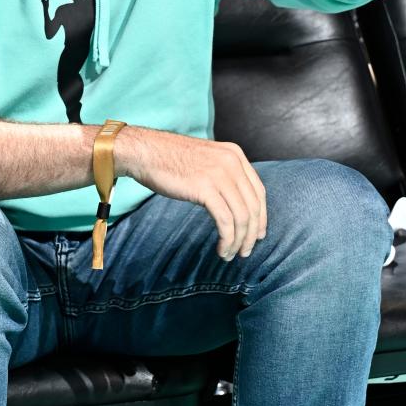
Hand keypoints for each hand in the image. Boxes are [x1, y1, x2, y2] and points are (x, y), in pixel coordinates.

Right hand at [117, 127, 266, 259]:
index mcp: (235, 155)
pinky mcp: (205, 188)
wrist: (145, 151)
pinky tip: (221, 249)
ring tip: (231, 255)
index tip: (256, 235)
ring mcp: (220, 174)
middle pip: (253, 206)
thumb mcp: (206, 160)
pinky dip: (227, 239)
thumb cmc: (169, 159)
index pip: (259, 191)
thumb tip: (234, 202)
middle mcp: (232, 163)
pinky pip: (225, 220)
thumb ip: (223, 175)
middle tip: (245, 251)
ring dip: (239, 241)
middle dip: (251, 234)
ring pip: (241, 216)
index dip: (261, 216)